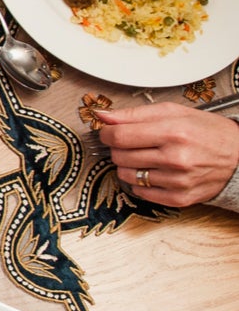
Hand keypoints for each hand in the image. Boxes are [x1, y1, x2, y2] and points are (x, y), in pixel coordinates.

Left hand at [96, 103, 238, 207]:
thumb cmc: (208, 132)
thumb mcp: (174, 112)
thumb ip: (134, 114)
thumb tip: (102, 115)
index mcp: (173, 133)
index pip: (119, 136)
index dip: (106, 133)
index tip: (108, 131)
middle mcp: (176, 158)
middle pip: (119, 156)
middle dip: (119, 148)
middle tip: (134, 143)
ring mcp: (177, 181)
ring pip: (127, 175)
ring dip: (129, 165)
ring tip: (147, 157)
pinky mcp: (180, 198)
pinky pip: (141, 192)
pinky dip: (141, 182)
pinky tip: (154, 171)